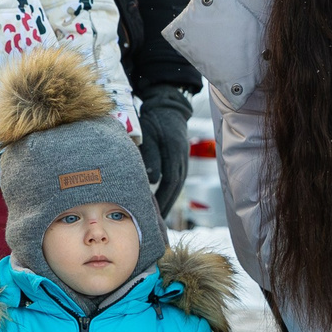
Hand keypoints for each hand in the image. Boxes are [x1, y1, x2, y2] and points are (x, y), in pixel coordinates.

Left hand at [139, 86, 194, 213]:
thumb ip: (150, 155)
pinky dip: (169, 192)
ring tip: (159, 217)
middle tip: (156, 223)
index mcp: (174, 152)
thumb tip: (151, 179)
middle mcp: (182, 158)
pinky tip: (161, 201)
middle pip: (175, 188)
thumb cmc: (153, 119)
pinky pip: (175, 180)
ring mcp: (183, 160)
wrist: (168, 107)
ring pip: (176, 185)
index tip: (153, 213)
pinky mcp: (180, 160)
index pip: (170, 181)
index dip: (162, 198)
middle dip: (166, 206)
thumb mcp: (148, 133)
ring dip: (168, 201)